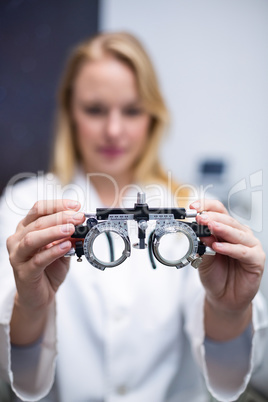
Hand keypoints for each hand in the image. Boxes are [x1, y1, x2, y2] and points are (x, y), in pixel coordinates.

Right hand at [7, 199, 84, 311]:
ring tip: (71, 229)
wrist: (39, 295)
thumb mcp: (62, 248)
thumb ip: (68, 237)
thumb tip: (82, 224)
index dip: (58, 205)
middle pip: (37, 222)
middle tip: (78, 217)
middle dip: (60, 218)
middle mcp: (18, 239)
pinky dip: (53, 251)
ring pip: (32, 238)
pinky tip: (66, 247)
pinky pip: (38, 260)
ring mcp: (18, 256)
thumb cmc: (48, 269)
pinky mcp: (23, 273)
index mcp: (26, 228)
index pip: (39, 209)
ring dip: (54, 232)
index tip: (76, 206)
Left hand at [190, 199, 264, 338]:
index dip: (207, 206)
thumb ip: (203, 244)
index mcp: (226, 229)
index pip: (219, 211)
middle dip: (212, 218)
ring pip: (237, 233)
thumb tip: (199, 232)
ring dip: (222, 229)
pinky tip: (218, 247)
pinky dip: (230, 248)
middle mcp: (239, 234)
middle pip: (228, 220)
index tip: (193, 206)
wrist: (223, 297)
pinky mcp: (256, 260)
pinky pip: (243, 251)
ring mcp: (249, 246)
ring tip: (209, 227)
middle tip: (200, 217)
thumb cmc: (215, 275)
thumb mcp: (203, 257)